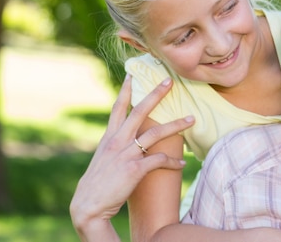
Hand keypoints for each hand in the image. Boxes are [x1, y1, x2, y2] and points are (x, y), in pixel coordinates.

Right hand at [70, 76, 194, 240]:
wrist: (88, 207)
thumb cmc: (98, 185)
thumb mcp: (104, 159)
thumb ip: (116, 147)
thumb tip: (128, 141)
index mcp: (109, 137)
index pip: (118, 108)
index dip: (125, 90)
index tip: (132, 73)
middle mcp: (117, 141)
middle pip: (140, 111)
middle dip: (156, 94)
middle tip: (170, 81)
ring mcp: (126, 154)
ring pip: (156, 133)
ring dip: (177, 125)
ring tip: (192, 119)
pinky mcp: (135, 169)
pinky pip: (159, 160)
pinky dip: (173, 162)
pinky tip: (182, 164)